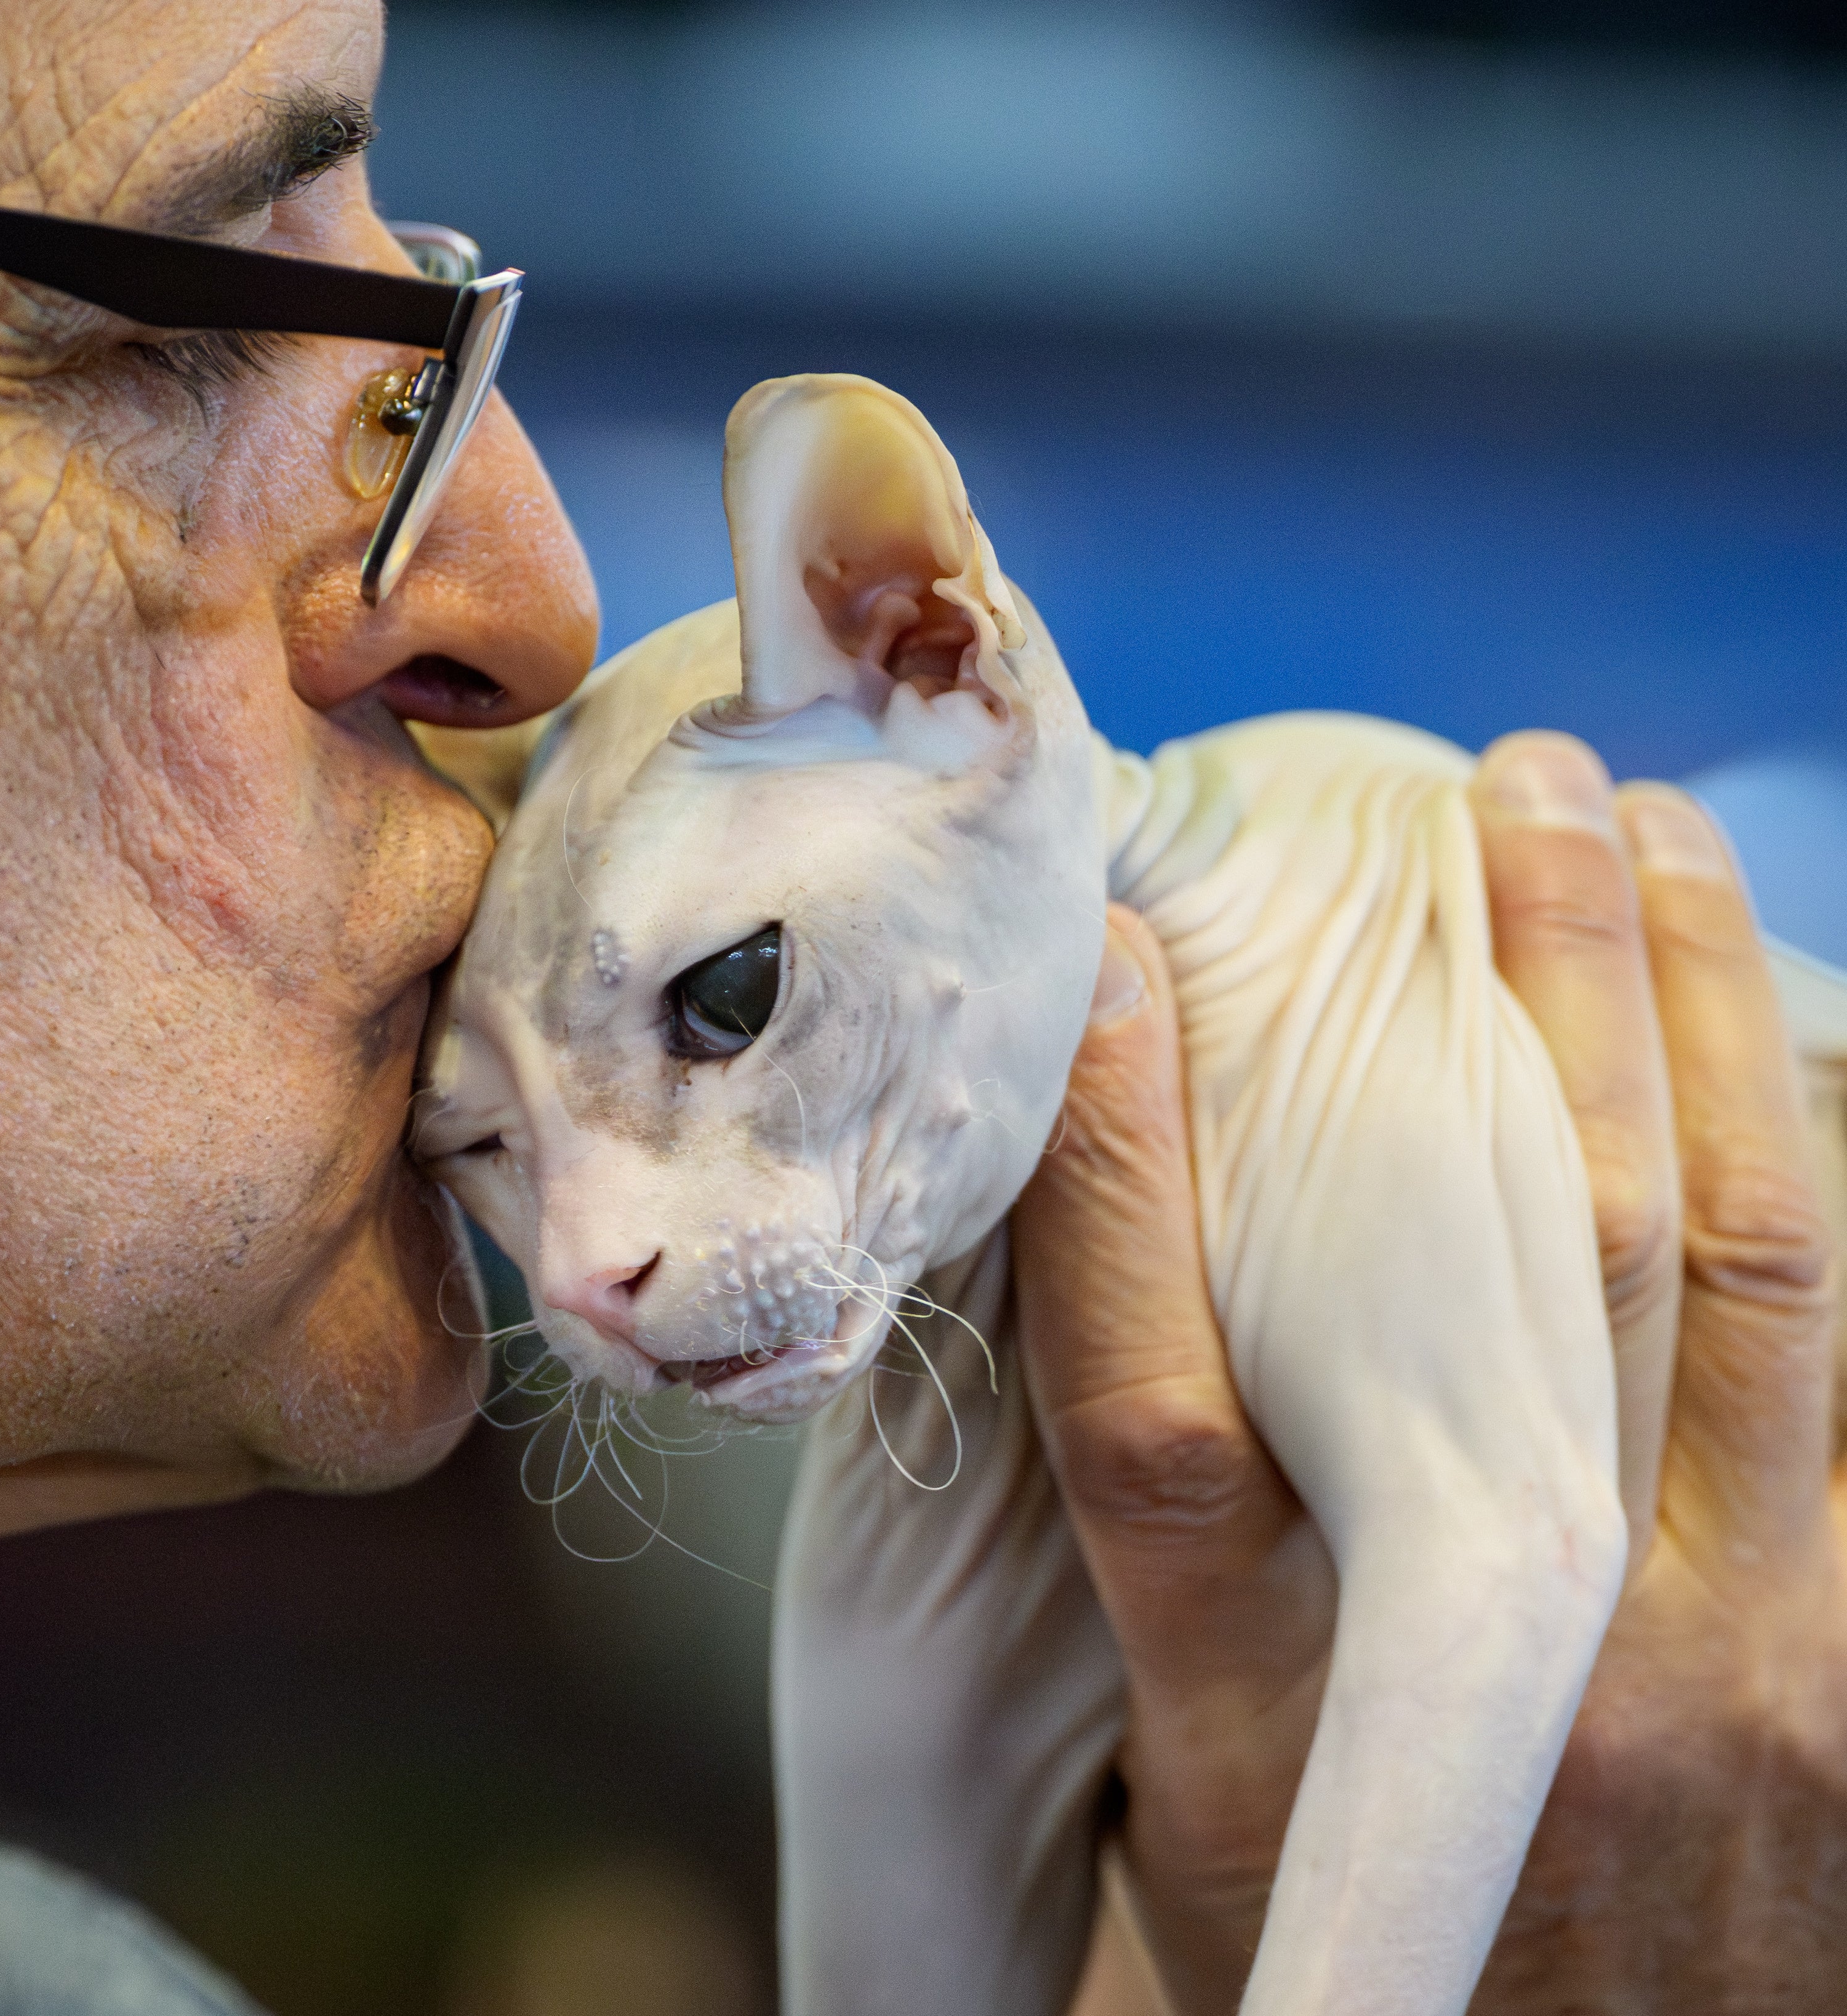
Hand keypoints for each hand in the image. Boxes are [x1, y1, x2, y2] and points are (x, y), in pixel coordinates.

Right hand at [1014, 731, 1845, 2013]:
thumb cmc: (1345, 1984)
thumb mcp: (1174, 1827)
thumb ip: (1136, 1591)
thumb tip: (1078, 1315)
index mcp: (1264, 1730)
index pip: (1158, 1409)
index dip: (1118, 1172)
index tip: (1108, 963)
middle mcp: (1515, 1664)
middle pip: (1518, 1266)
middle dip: (1519, 987)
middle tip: (1503, 785)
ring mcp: (1732, 1653)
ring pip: (1734, 1267)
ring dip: (1694, 1018)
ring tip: (1652, 841)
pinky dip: (1828, 1173)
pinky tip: (1785, 1045)